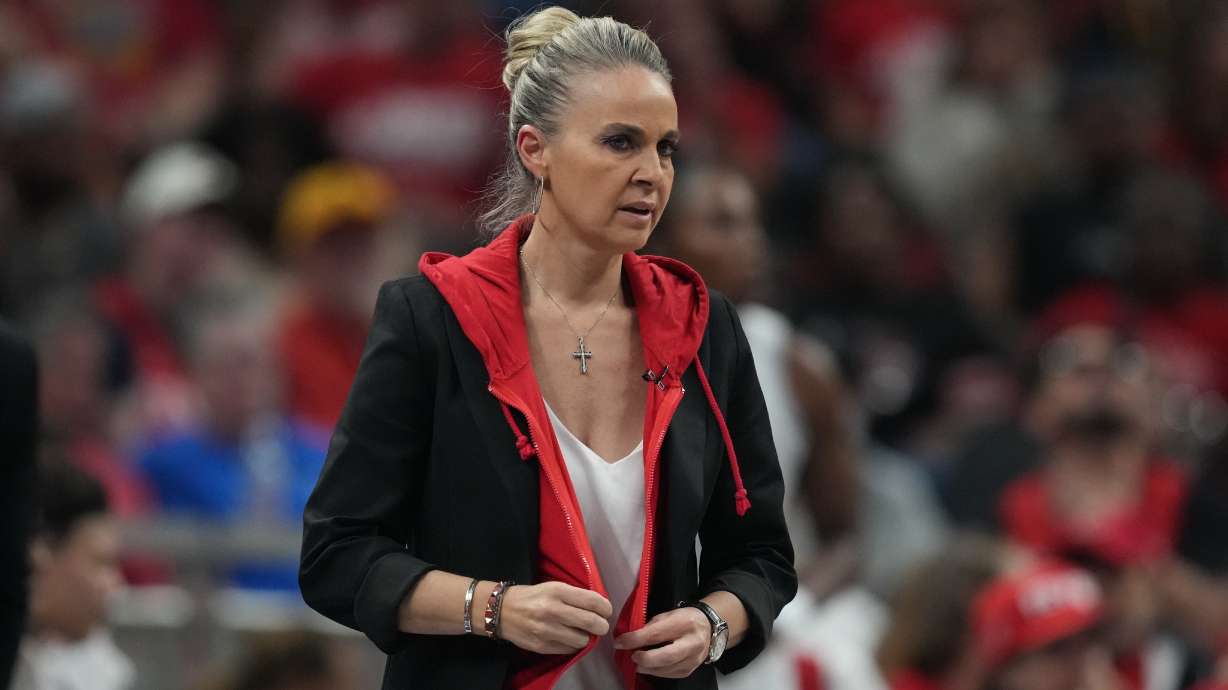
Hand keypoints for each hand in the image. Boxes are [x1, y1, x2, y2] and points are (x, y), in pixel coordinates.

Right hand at [497, 581, 612, 654]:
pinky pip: (569, 649)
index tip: (606, 611)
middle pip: (592, 623)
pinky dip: (572, 644)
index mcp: (557, 591)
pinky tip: (566, 637)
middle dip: (601, 625)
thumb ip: (574, 596)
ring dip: (585, 637)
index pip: (593, 601)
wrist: (500, 610)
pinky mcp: (541, 646)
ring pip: (583, 640)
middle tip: (599, 625)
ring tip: (579, 631)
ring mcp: (547, 630)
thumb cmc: (531, 596)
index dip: (606, 608)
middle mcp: (553, 610)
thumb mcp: (552, 587)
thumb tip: (599, 608)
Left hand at [614, 606, 709, 677]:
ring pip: (667, 668)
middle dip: (644, 658)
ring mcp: (693, 658)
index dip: (635, 639)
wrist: (708, 627)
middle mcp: (692, 642)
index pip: (656, 634)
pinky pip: (670, 674)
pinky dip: (656, 671)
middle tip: (631, 656)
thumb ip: (650, 627)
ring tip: (637, 661)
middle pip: (665, 656)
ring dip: (647, 667)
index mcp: (684, 623)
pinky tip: (648, 667)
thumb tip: (629, 639)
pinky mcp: (691, 669)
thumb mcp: (667, 615)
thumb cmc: (684, 619)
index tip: (619, 642)